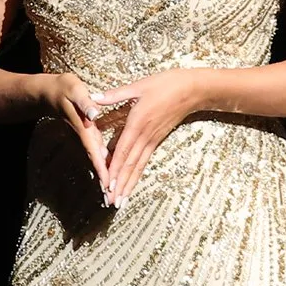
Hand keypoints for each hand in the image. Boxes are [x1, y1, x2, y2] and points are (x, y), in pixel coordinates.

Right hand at [36, 73, 107, 193]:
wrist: (49, 93)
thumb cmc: (64, 89)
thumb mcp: (75, 90)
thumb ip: (85, 102)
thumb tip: (95, 113)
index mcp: (85, 128)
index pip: (95, 152)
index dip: (102, 169)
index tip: (107, 186)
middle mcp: (87, 136)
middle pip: (97, 162)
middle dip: (104, 181)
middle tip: (110, 201)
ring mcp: (87, 137)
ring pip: (97, 160)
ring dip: (104, 177)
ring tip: (110, 195)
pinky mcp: (89, 134)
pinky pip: (98, 153)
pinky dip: (103, 165)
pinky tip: (109, 176)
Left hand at [93, 69, 203, 208]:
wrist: (192, 90)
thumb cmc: (166, 84)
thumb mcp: (139, 86)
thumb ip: (115, 94)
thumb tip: (93, 97)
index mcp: (137, 123)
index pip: (123, 150)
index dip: (114, 168)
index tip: (107, 184)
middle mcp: (144, 136)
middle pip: (130, 164)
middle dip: (120, 184)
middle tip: (112, 202)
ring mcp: (152, 140)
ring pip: (138, 167)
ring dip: (128, 185)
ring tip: (121, 201)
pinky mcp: (157, 140)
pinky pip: (144, 161)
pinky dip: (136, 175)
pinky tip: (131, 184)